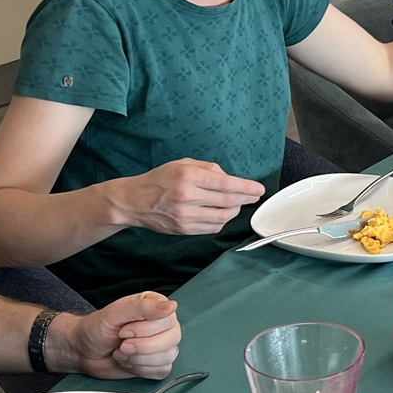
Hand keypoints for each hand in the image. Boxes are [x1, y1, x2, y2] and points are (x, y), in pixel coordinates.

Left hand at [54, 292, 180, 378]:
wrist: (83, 351)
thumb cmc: (96, 329)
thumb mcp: (115, 313)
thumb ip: (143, 308)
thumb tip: (171, 306)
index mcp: (154, 307)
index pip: (168, 320)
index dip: (145, 330)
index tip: (123, 331)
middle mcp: (161, 325)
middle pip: (172, 339)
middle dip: (141, 347)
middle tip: (122, 345)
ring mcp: (161, 345)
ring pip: (167, 357)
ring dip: (138, 359)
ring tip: (122, 352)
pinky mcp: (157, 364)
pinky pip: (162, 371)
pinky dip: (141, 370)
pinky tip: (128, 362)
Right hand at [112, 159, 264, 235]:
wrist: (134, 201)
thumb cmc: (159, 180)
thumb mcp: (183, 164)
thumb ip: (209, 168)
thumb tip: (230, 178)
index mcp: (188, 176)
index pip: (226, 184)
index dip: (247, 187)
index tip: (258, 189)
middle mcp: (187, 196)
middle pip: (228, 201)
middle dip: (246, 199)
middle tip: (254, 196)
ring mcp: (186, 215)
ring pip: (223, 216)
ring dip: (235, 210)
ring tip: (237, 203)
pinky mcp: (184, 229)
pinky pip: (212, 227)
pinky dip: (222, 220)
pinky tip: (221, 213)